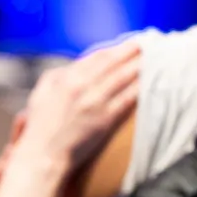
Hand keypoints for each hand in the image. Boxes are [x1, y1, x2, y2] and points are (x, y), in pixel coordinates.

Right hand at [0, 42, 139, 180]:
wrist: (44, 154)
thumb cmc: (41, 126)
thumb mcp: (42, 92)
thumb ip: (59, 75)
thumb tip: (78, 64)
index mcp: (66, 78)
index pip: (97, 56)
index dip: (115, 48)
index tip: (128, 43)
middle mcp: (82, 86)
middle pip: (113, 62)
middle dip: (132, 50)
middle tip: (149, 42)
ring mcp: (95, 102)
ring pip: (123, 77)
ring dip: (140, 65)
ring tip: (155, 57)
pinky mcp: (106, 119)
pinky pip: (128, 99)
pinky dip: (140, 88)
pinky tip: (151, 82)